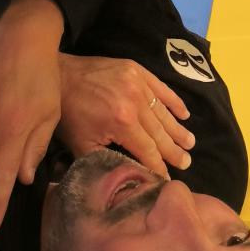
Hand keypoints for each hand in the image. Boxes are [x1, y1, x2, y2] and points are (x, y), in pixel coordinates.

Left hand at [57, 53, 194, 176]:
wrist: (59, 76)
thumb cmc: (68, 114)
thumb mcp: (82, 145)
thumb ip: (106, 161)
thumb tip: (127, 176)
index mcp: (122, 123)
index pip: (148, 151)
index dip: (159, 167)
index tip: (168, 180)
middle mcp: (136, 102)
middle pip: (160, 133)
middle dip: (174, 151)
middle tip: (187, 163)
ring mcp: (138, 84)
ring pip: (164, 112)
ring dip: (178, 129)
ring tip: (190, 143)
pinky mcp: (137, 70)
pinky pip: (161, 89)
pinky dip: (174, 102)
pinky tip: (184, 114)